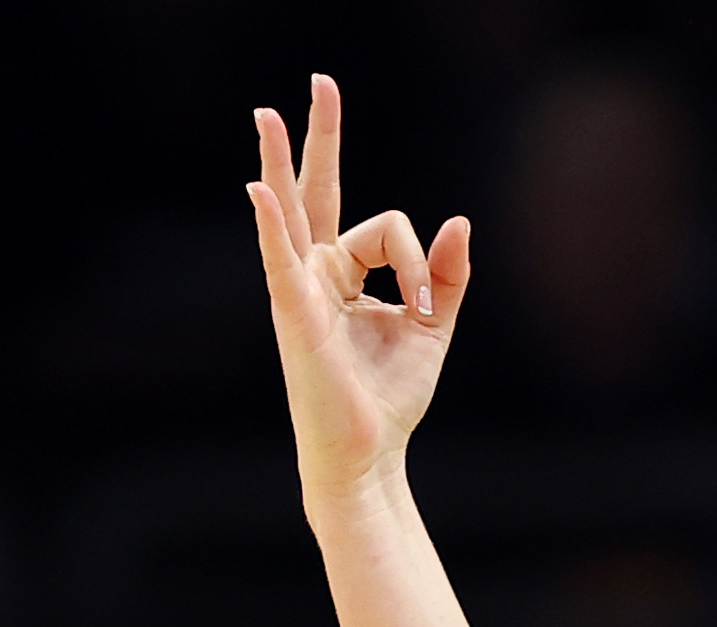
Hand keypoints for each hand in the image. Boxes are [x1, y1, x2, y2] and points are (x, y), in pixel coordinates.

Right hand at [246, 75, 466, 506]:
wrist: (370, 453)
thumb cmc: (391, 396)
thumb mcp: (433, 327)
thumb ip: (447, 275)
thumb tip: (459, 221)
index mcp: (346, 273)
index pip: (385, 227)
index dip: (418, 258)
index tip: (427, 301)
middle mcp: (316, 273)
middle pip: (315, 191)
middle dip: (318, 137)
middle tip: (321, 82)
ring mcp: (300, 291)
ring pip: (292, 212)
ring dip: (278, 161)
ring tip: (268, 113)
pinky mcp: (295, 316)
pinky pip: (281, 262)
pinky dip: (272, 229)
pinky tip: (257, 193)